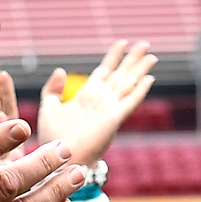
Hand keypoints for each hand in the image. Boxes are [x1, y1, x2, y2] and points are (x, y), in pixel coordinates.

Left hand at [38, 40, 156, 166]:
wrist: (59, 158)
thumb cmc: (53, 138)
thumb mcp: (48, 108)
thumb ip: (53, 89)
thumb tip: (61, 70)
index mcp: (87, 96)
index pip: (103, 72)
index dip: (113, 57)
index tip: (121, 43)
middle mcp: (101, 100)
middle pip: (120, 75)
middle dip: (132, 59)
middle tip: (145, 43)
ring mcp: (109, 109)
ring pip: (128, 84)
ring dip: (140, 70)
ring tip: (152, 56)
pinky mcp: (114, 119)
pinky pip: (130, 101)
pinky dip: (140, 90)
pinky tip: (149, 78)